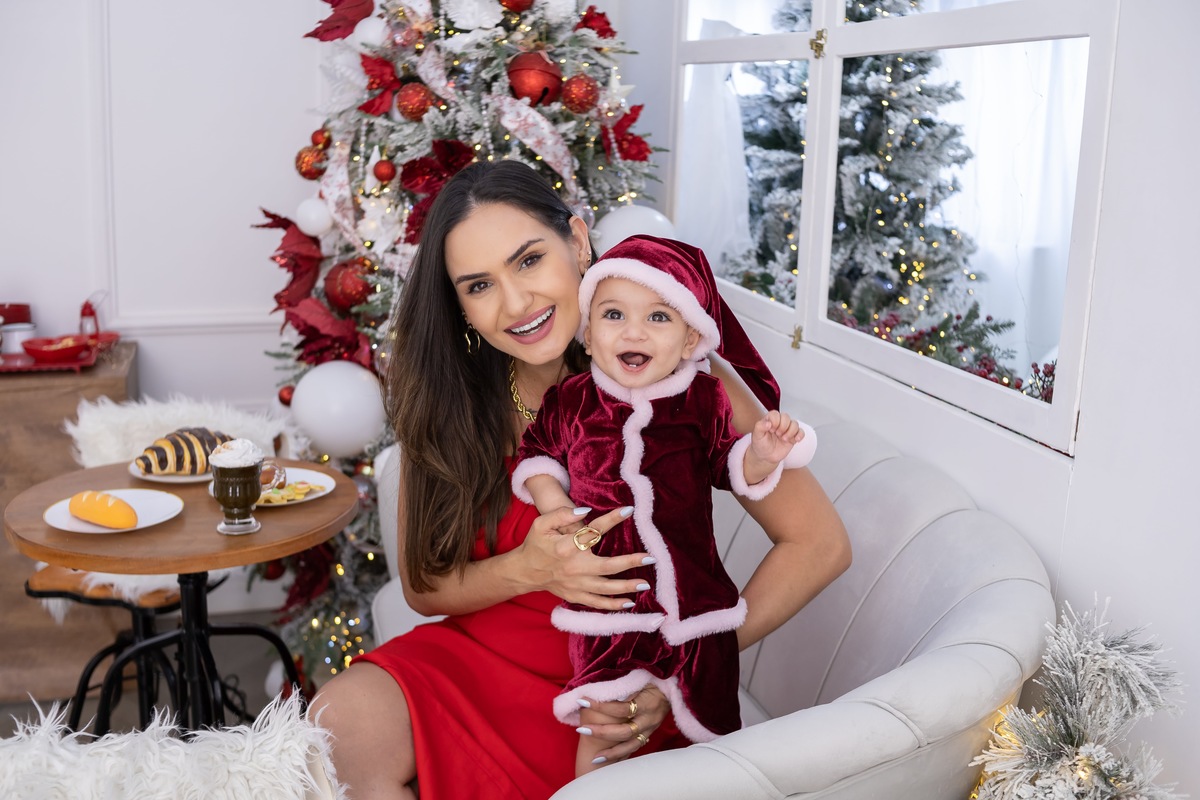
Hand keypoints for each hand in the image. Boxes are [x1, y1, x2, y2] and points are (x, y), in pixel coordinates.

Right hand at [517, 505, 652, 610]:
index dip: (612, 519)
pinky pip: (597, 603)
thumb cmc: (536, 545)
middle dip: (630, 562)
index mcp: (567, 546)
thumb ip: (562, 514)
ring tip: (645, 584)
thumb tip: (585, 510)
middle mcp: (574, 567)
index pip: (594, 530)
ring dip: (627, 587)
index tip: (629, 510)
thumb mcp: (541, 524)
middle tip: (650, 558)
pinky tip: (629, 603)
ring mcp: (576, 584)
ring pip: (606, 588)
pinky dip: (613, 605)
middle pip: (607, 566)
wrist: (524, 571)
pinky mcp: (575, 596)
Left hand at [578, 685, 668, 764]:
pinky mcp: (650, 733)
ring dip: (612, 752)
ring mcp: (651, 728)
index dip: (602, 707)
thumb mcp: (642, 676)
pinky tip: (609, 759)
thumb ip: (625, 681)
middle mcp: (650, 719)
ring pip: (631, 746)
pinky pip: (635, 747)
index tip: (583, 701)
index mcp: (648, 703)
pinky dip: (622, 754)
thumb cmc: (654, 677)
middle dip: (602, 733)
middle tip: (582, 729)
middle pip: (624, 732)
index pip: (622, 709)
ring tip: (595, 758)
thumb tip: (599, 683)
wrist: (675, 686)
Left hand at [751, 409, 803, 463]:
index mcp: (770, 420)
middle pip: (786, 417)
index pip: (775, 414)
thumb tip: (768, 423)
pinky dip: (800, 435)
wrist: (766, 456)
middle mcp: (779, 423)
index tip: (771, 430)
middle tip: (777, 434)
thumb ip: (760, 426)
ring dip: (791, 431)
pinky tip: (795, 440)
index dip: (775, 421)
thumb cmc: (760, 444)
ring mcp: (787, 429)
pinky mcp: (793, 436)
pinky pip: (801, 432)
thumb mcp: (756, 436)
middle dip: (783, 426)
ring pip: (795, 423)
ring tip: (784, 439)